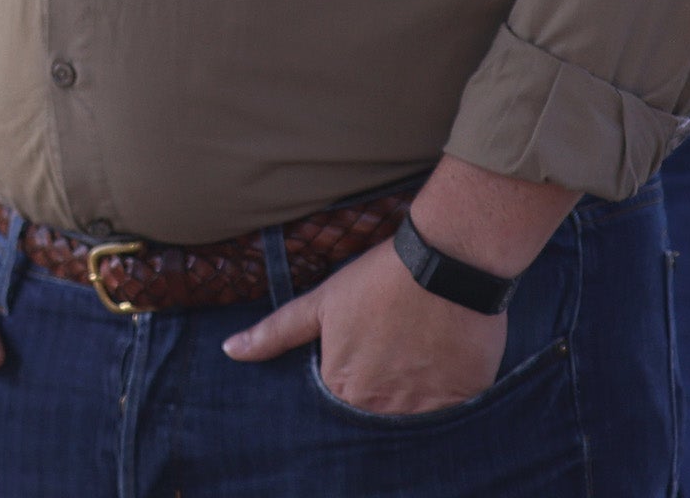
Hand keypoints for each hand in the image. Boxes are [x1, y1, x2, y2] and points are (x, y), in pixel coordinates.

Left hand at [224, 239, 507, 413]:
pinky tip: (440, 379)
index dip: (344, 393)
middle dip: (374, 405)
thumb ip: (275, 333)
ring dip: (407, 408)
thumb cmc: (378, 280)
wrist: (444, 264)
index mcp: (340, 385)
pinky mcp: (459, 403)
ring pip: (407, 425)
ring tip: (413, 372)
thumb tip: (229, 351)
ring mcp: (420, 408)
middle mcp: (377, 405)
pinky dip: (442, 411)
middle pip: (371, 419)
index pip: (334, 411)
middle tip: (388, 368)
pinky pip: (447, 424)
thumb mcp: (320, 303)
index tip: (357, 373)